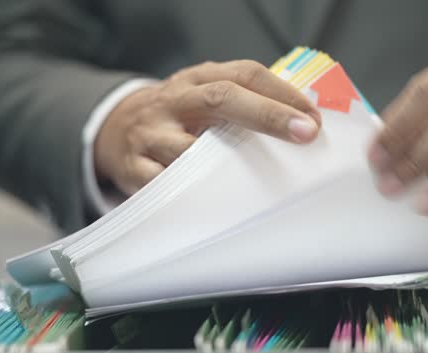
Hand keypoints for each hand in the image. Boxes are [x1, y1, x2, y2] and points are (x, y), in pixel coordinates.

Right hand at [94, 60, 321, 194]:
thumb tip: (303, 122)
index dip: (281, 92)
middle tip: (305, 133)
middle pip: (220, 99)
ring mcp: (152, 133)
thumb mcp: (203, 96)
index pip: (244, 74)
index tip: (312, 118)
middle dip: (266, 115)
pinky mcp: (134, 167)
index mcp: (197, 79)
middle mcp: (175, 100)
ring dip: (226, 163)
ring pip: (188, 147)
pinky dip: (188, 193)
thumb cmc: (177, 116)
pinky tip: (215, 204)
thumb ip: (243, 103)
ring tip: (262, 180)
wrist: (115, 128)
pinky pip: (163, 183)